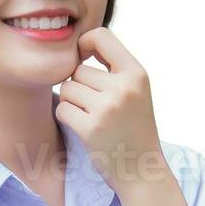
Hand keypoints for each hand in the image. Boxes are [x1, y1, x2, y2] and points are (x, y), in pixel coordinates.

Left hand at [54, 25, 166, 193]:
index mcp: (137, 74)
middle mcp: (124, 88)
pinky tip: (84, 128)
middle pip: (77, 69)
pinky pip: (62, 108)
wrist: (142, 170)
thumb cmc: (134, 127)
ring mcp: (107, 108)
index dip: (85, 44)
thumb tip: (77, 44)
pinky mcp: (90, 128)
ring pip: (67, 88)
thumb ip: (113, 67)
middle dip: (79, 85)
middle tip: (95, 105)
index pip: (101, 36)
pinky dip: (67, 117)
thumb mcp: (136, 90)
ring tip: (91, 116)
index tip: (85, 60)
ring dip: (72, 102)